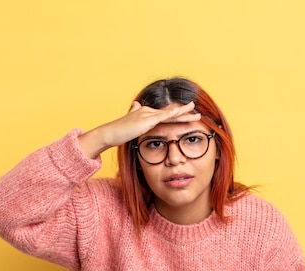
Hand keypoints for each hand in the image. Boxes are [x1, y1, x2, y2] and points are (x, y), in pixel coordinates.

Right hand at [78, 101, 200, 158]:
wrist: (109, 133)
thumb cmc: (118, 132)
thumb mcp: (129, 123)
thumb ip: (134, 113)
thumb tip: (135, 104)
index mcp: (146, 114)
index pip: (164, 114)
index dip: (176, 114)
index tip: (186, 113)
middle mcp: (148, 112)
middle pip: (169, 112)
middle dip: (183, 111)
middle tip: (195, 108)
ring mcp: (147, 115)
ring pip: (169, 113)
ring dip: (182, 112)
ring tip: (194, 110)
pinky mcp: (146, 120)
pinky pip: (162, 116)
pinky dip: (172, 114)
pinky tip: (180, 112)